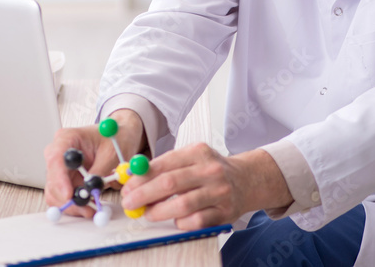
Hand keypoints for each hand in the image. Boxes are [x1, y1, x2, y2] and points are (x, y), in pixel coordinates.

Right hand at [43, 110, 145, 217]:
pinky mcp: (66, 180)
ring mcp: (61, 168)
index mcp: (67, 138)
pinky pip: (63, 197)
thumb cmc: (113, 138)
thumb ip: (99, 170)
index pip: (55, 159)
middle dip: (67, 198)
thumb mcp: (111, 153)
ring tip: (91, 208)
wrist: (119, 138)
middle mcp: (59, 153)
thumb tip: (90, 188)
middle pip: (52, 180)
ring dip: (72, 204)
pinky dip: (75, 204)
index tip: (68, 195)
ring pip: (55, 193)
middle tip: (86, 208)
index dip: (59, 179)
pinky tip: (88, 205)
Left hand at [120, 143, 291, 229]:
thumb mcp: (192, 158)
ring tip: (147, 213)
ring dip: (159, 211)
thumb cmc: (211, 170)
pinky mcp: (224, 212)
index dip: (141, 177)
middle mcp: (210, 170)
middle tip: (130, 203)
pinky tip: (175, 220)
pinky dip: (181, 222)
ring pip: (182, 205)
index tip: (127, 187)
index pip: (163, 164)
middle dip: (144, 195)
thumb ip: (165, 165)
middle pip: (170, 183)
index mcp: (198, 152)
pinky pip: (196, 221)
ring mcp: (219, 192)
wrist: (247, 180)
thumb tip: (133, 176)